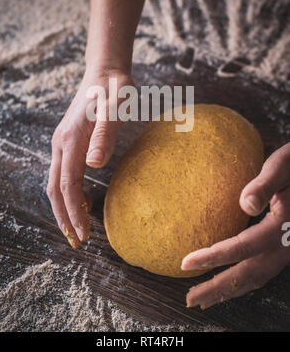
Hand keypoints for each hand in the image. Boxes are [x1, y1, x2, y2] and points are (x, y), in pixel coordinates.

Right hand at [47, 67, 132, 247]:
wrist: (106, 71)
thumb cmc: (115, 89)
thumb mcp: (116, 108)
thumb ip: (105, 135)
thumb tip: (93, 165)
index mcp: (71, 140)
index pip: (67, 185)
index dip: (73, 211)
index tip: (83, 234)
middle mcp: (61, 143)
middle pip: (55, 189)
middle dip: (64, 217)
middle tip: (77, 242)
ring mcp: (62, 141)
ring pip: (56, 182)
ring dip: (65, 207)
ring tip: (79, 228)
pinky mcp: (69, 140)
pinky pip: (63, 172)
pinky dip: (69, 192)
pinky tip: (84, 200)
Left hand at [181, 143, 289, 308]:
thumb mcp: (283, 166)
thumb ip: (264, 185)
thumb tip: (245, 204)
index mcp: (281, 226)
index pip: (241, 247)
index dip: (212, 258)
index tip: (185, 264)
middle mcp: (286, 244)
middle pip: (248, 273)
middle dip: (218, 288)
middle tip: (190, 298)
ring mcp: (288, 248)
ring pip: (257, 277)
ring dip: (230, 289)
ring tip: (206, 298)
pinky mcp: (286, 246)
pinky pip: (264, 271)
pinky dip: (245, 281)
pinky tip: (232, 282)